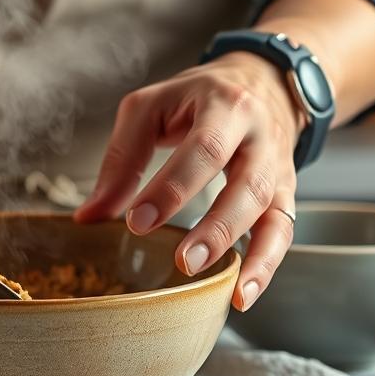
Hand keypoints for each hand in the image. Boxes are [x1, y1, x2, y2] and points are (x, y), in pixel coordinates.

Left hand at [74, 52, 306, 310]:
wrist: (264, 80)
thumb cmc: (197, 97)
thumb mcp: (150, 108)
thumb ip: (121, 159)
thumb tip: (89, 217)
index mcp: (224, 106)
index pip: (204, 149)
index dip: (172, 188)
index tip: (138, 222)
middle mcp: (259, 137)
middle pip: (246, 184)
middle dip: (215, 227)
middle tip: (182, 263)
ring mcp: (277, 167)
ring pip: (272, 213)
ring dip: (247, 254)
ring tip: (219, 286)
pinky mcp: (285, 192)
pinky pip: (283, 231)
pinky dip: (266, 266)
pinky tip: (242, 295)